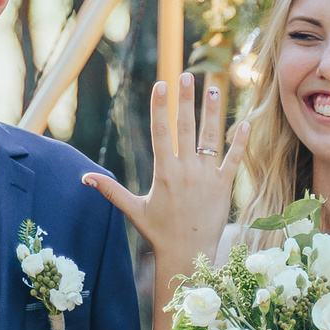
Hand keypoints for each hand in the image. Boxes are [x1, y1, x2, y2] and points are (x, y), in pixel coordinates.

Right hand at [81, 71, 247, 273]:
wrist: (188, 254)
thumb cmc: (159, 232)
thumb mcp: (133, 209)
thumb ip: (110, 190)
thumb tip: (84, 178)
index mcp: (163, 172)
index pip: (161, 131)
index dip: (161, 106)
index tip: (162, 83)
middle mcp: (186, 170)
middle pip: (186, 127)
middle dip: (186, 99)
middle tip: (188, 74)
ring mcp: (207, 177)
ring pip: (211, 138)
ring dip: (212, 111)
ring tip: (214, 87)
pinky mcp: (224, 186)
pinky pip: (233, 159)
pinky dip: (240, 141)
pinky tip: (245, 122)